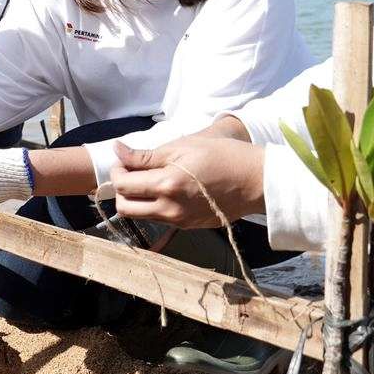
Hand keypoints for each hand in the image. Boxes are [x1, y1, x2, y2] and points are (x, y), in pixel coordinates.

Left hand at [111, 136, 265, 228]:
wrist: (256, 180)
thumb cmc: (222, 156)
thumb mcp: (182, 147)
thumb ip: (146, 155)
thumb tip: (118, 151)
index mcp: (167, 186)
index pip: (123, 186)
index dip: (117, 171)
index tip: (124, 160)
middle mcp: (169, 209)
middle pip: (125, 208)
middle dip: (121, 190)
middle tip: (131, 171)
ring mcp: (179, 222)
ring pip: (141, 216)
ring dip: (137, 199)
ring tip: (150, 178)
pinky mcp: (189, 227)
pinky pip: (160, 218)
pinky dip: (155, 205)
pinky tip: (169, 188)